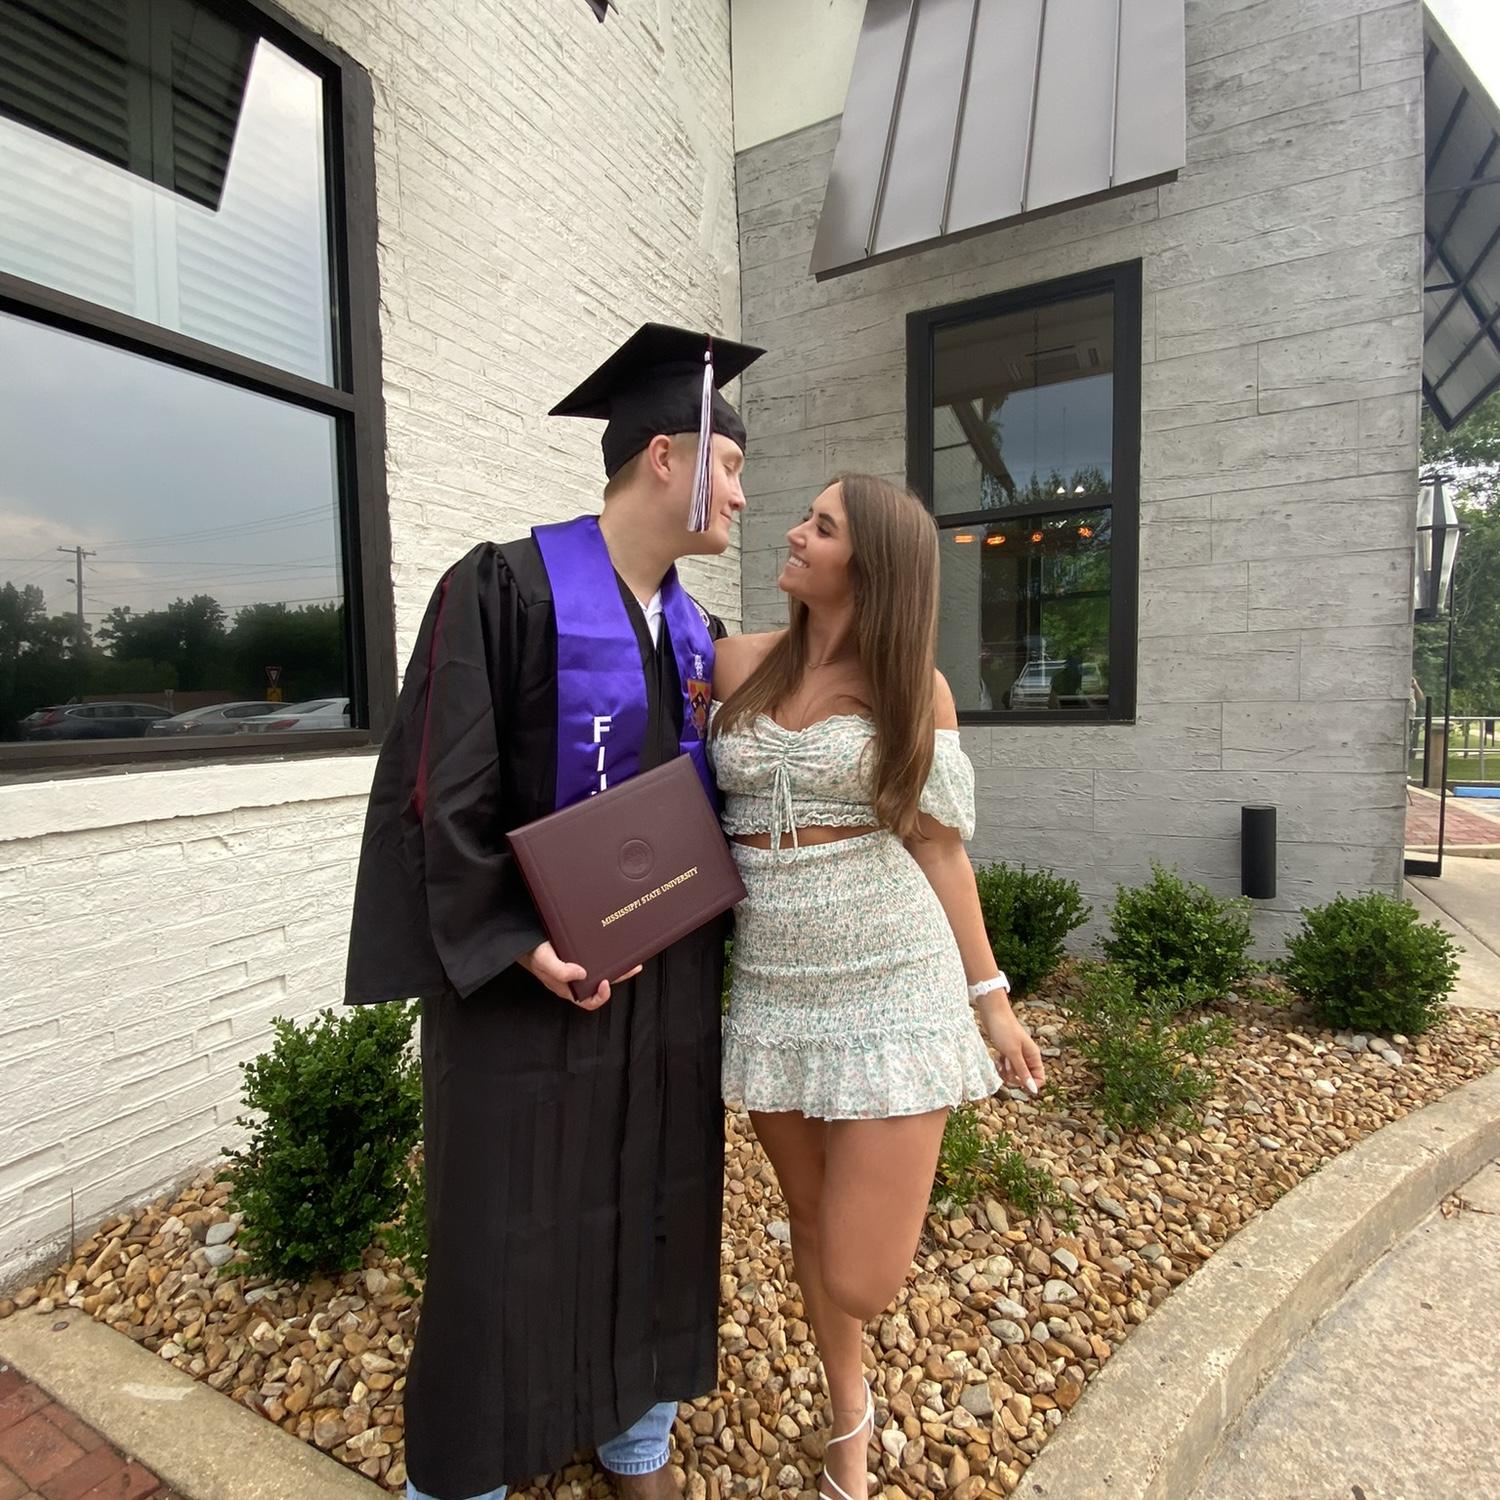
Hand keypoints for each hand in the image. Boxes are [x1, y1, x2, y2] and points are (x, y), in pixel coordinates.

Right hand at [518, 941, 641, 1010]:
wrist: (525, 938)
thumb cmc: (533, 953)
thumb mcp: (545, 962)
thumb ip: (561, 971)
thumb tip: (582, 974)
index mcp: (569, 988)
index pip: (588, 1002)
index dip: (600, 997)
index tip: (606, 982)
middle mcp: (576, 979)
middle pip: (602, 984)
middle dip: (620, 976)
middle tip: (634, 966)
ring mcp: (579, 966)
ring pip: (603, 969)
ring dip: (618, 964)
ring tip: (633, 956)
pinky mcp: (580, 953)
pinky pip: (598, 957)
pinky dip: (608, 953)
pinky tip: (615, 944)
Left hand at [978, 996, 1045, 1095]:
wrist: (992, 1013)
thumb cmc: (1004, 1030)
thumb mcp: (1013, 1053)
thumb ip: (1023, 1072)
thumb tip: (1033, 1090)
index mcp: (1034, 1056)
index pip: (1039, 1079)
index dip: (1029, 1084)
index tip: (1017, 1080)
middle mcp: (1028, 1057)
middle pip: (1025, 1078)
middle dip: (1014, 1077)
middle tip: (1006, 1066)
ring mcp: (1017, 1054)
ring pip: (1014, 1073)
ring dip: (1006, 1071)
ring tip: (1000, 1060)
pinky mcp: (1007, 1052)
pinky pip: (1006, 1067)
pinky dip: (1001, 1066)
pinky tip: (996, 1058)